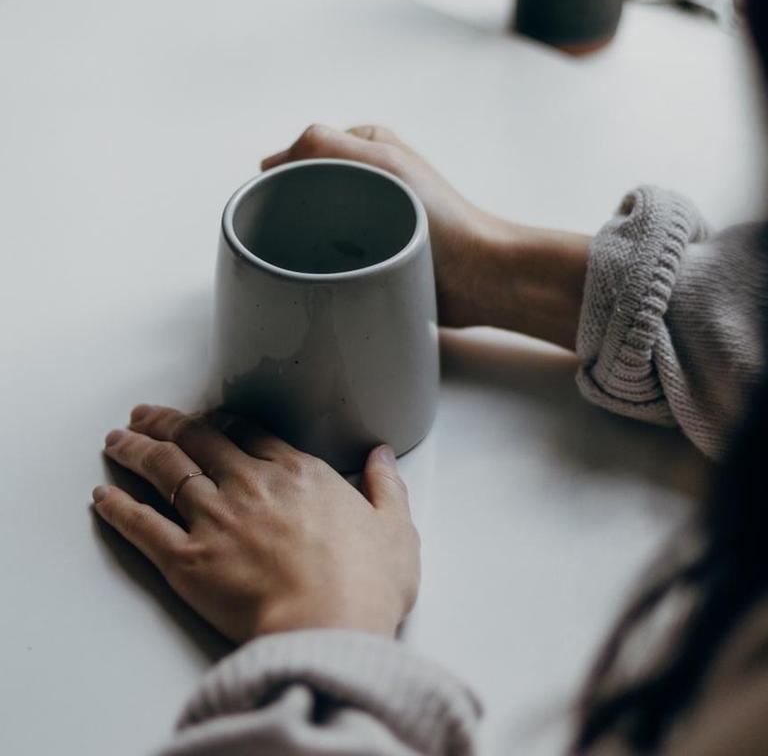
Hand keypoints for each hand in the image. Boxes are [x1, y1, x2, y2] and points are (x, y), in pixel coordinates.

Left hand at [92, 405, 419, 642]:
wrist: (328, 628)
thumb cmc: (365, 585)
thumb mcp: (396, 529)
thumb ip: (386, 487)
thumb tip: (383, 457)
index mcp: (297, 474)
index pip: (248, 432)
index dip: (220, 421)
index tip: (205, 417)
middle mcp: (250, 485)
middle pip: (198, 439)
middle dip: (167, 422)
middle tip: (144, 413)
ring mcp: (215, 519)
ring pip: (165, 470)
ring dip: (136, 450)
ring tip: (116, 439)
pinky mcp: (187, 560)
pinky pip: (142, 526)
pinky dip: (118, 508)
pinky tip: (102, 495)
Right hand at [262, 125, 589, 348]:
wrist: (480, 277)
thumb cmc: (442, 219)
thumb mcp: (383, 164)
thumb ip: (327, 145)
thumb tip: (272, 161)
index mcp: (367, 147)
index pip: (302, 153)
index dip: (283, 177)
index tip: (276, 205)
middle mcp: (367, 179)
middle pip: (303, 191)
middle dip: (290, 212)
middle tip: (288, 238)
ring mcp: (369, 218)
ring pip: (313, 226)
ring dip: (304, 242)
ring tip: (307, 260)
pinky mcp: (372, 255)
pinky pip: (330, 257)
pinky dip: (321, 264)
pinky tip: (319, 277)